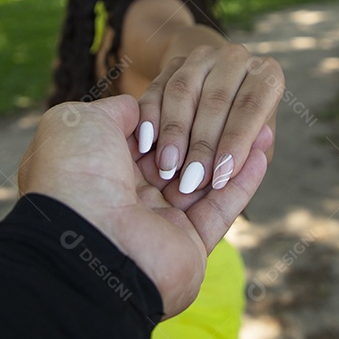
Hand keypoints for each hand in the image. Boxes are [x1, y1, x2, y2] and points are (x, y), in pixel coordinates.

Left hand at [17, 95, 270, 316]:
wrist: (84, 236)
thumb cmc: (75, 172)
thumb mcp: (78, 122)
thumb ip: (113, 111)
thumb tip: (136, 106)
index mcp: (104, 168)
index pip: (150, 137)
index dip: (173, 117)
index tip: (200, 94)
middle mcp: (134, 196)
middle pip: (182, 158)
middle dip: (207, 134)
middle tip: (236, 107)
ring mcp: (164, 222)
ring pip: (207, 180)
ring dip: (233, 153)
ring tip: (263, 123)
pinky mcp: (192, 244)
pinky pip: (223, 207)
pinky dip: (244, 180)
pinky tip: (262, 151)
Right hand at [137, 45, 282, 195]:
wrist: (214, 100)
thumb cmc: (241, 130)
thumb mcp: (256, 144)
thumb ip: (253, 153)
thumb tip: (247, 158)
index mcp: (266, 75)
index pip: (252, 106)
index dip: (236, 142)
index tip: (221, 177)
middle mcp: (236, 58)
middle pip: (216, 98)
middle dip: (202, 144)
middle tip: (191, 180)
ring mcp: (202, 56)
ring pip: (183, 89)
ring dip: (174, 132)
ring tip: (168, 167)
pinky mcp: (173, 62)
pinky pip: (157, 87)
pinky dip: (150, 116)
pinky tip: (146, 143)